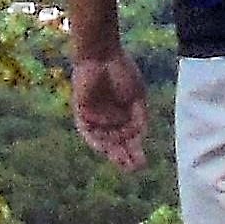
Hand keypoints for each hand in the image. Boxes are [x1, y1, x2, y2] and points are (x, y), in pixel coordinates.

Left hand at [71, 51, 149, 170]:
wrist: (102, 55)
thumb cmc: (122, 72)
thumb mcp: (137, 97)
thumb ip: (139, 117)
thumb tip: (140, 137)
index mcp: (123, 115)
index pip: (129, 138)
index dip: (135, 151)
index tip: (142, 162)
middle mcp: (109, 119)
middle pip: (116, 143)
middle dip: (124, 156)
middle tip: (133, 168)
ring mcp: (95, 116)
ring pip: (103, 140)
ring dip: (112, 151)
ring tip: (122, 161)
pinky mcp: (81, 112)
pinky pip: (87, 131)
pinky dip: (95, 140)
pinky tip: (104, 149)